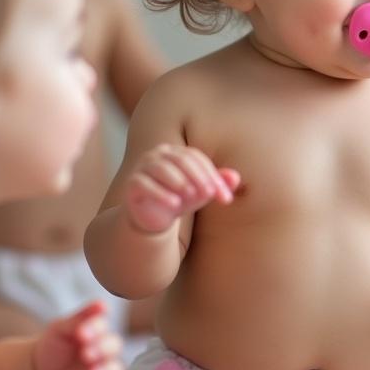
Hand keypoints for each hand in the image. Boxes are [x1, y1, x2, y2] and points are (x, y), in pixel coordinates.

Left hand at [34, 301, 122, 369]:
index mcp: (96, 334)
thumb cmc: (54, 346)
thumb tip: (102, 303)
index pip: (103, 329)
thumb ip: (79, 318)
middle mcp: (103, 353)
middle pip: (114, 349)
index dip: (95, 330)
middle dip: (102, 350)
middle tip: (86, 354)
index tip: (81, 333)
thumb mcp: (60, 329)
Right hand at [125, 144, 240, 233]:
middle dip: (198, 177)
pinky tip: (174, 205)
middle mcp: (158, 155)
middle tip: (210, 194)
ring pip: (161, 168)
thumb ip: (218, 183)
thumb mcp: (202, 192)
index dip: (213, 176)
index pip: (197, 159)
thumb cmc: (182, 198)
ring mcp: (143, 167)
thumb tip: (236, 178)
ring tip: (192, 195)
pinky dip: (160, 193)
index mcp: (177, 152)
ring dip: (179, 181)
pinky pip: (144, 184)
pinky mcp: (133, 184)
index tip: (225, 198)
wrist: (155, 217)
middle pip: (181, 160)